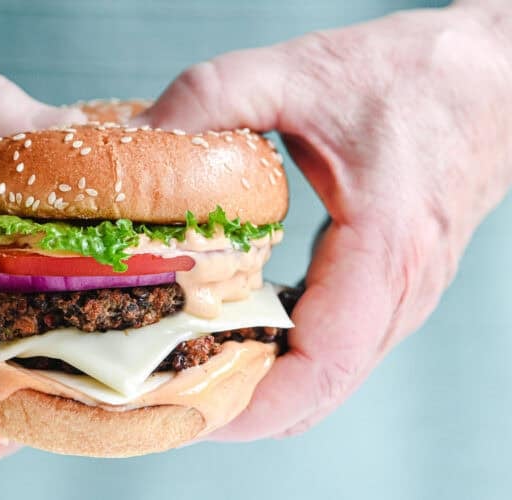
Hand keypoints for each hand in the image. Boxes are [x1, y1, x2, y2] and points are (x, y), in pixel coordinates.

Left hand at [134, 2, 511, 438]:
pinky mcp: (390, 288)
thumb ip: (212, 97)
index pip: (318, 369)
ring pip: (325, 377)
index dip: (249, 407)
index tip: (185, 413)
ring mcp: (401, 297)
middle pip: (315, 392)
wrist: (492, 75)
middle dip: (237, 406)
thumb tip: (139, 139)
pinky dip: (281, 357)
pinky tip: (231, 330)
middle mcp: (400, 292)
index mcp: (385, 252)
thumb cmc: (415, 76)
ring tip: (183, 368)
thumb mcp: (301, 72)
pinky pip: (334, 347)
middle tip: (161, 391)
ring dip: (257, 385)